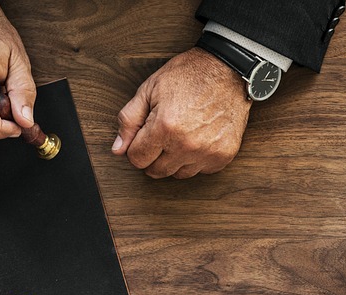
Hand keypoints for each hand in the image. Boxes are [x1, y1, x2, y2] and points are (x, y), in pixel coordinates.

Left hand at [113, 48, 251, 178]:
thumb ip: (129, 121)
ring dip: (175, 159)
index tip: (145, 134)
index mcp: (164, 127)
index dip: (137, 146)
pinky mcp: (223, 156)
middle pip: (156, 171)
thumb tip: (118, 150)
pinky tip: (199, 137)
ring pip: (178, 174)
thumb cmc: (188, 75)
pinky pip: (201, 171)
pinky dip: (197, 159)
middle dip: (154, 155)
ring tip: (182, 134)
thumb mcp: (150, 90)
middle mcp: (186, 145)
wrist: (227, 68)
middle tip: (162, 133)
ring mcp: (207, 152)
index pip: (137, 159)